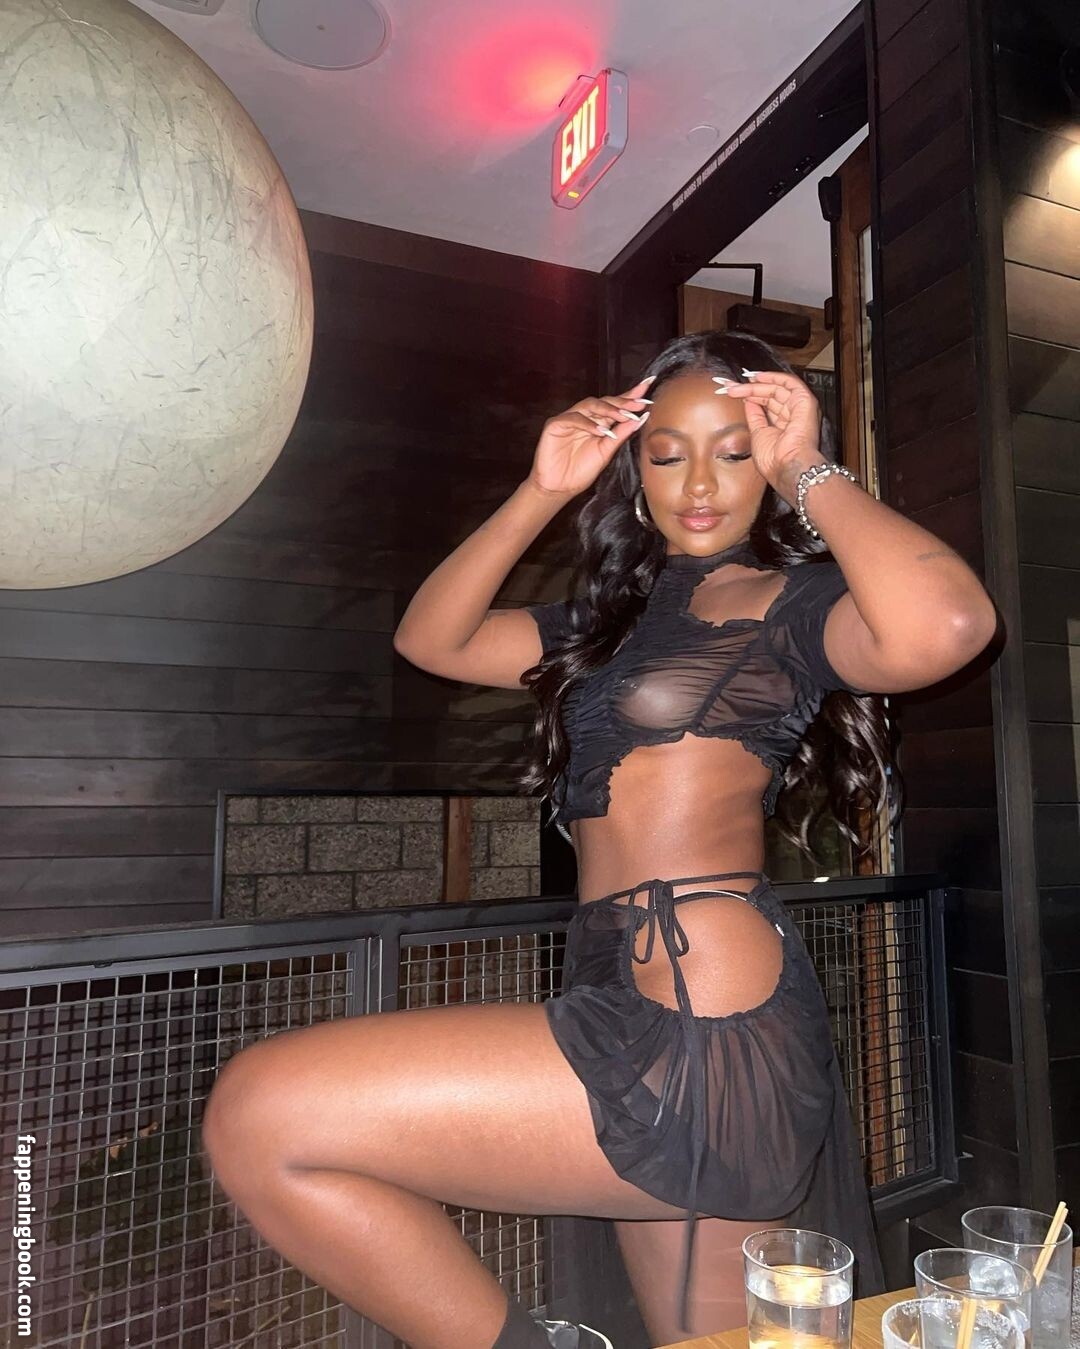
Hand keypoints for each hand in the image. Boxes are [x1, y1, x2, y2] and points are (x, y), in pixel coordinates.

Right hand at [526, 378, 653, 499]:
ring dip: (608, 409)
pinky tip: (601, 431)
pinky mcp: (555, 424)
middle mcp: (585, 417)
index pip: (616, 405)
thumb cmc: (581, 471)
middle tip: (638, 404)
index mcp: (598, 422)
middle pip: (604, 401)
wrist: (559, 488)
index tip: (647, 388)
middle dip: (623, 402)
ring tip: (624, 416)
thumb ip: (621, 434)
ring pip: (590, 405)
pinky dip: (588, 424)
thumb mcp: (606, 452)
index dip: (631, 396)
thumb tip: (642, 418)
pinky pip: (573, 418)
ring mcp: (570, 419)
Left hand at [720, 370, 826, 497]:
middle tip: (727, 386)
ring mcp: (800, 407)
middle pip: (770, 394)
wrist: (786, 465)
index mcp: (785, 425)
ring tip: (734, 386)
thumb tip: (747, 400)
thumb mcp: (758, 433)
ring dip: (754, 385)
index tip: (730, 391)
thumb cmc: (773, 459)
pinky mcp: (805, 400)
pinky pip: (789, 382)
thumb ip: (754, 416)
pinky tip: (756, 377)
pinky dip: (773, 377)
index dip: (749, 396)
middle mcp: (794, 414)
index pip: (766, 404)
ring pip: (776, 388)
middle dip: (748, 389)